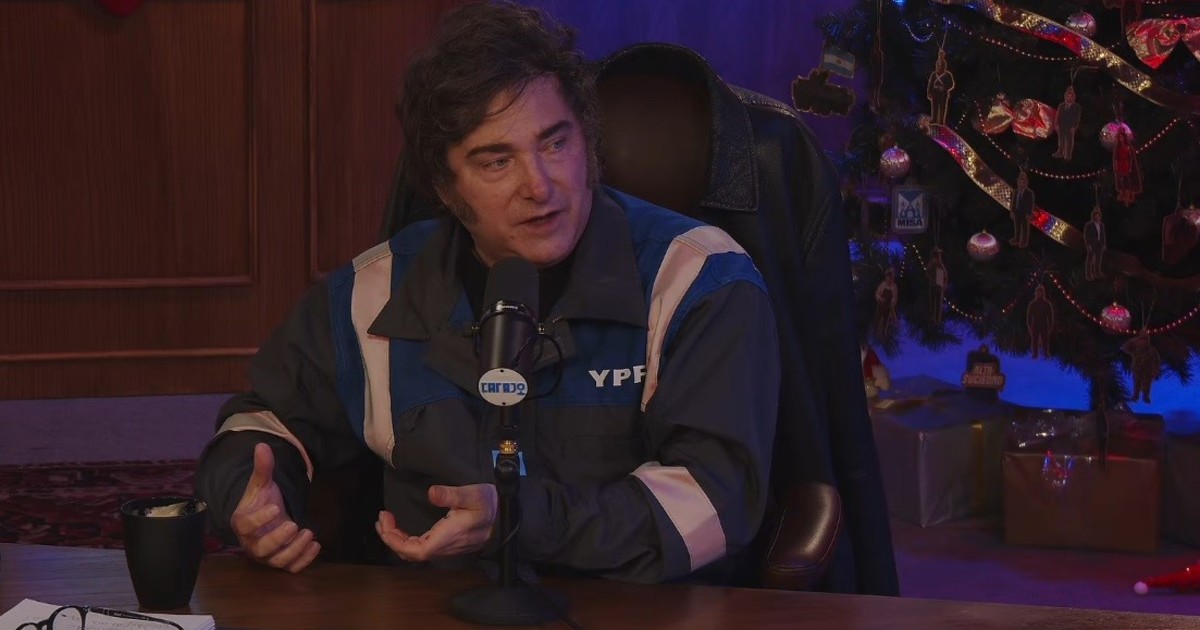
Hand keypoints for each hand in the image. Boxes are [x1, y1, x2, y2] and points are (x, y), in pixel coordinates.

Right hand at [230, 443, 320, 572]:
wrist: (266, 520)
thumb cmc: (261, 502)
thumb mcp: (262, 485)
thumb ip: (262, 468)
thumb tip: (262, 445)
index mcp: (242, 524)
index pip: (246, 526)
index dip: (260, 519)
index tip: (275, 507)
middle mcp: (252, 544)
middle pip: (261, 549)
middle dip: (278, 539)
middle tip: (294, 524)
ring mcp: (267, 556)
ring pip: (278, 561)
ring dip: (294, 550)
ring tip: (309, 533)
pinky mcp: (281, 562)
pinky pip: (291, 568)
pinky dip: (304, 561)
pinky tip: (316, 545)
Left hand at [375, 484, 497, 561]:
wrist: (507, 516)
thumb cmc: (490, 504)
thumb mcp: (473, 494)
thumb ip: (452, 494)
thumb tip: (431, 493)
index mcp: (448, 536)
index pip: (417, 551)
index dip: (396, 541)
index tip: (386, 521)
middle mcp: (445, 546)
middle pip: (411, 554)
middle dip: (391, 538)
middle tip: (382, 518)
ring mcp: (447, 548)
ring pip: (415, 553)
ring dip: (398, 539)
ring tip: (387, 522)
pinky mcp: (447, 544)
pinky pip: (422, 548)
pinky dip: (407, 540)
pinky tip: (402, 529)